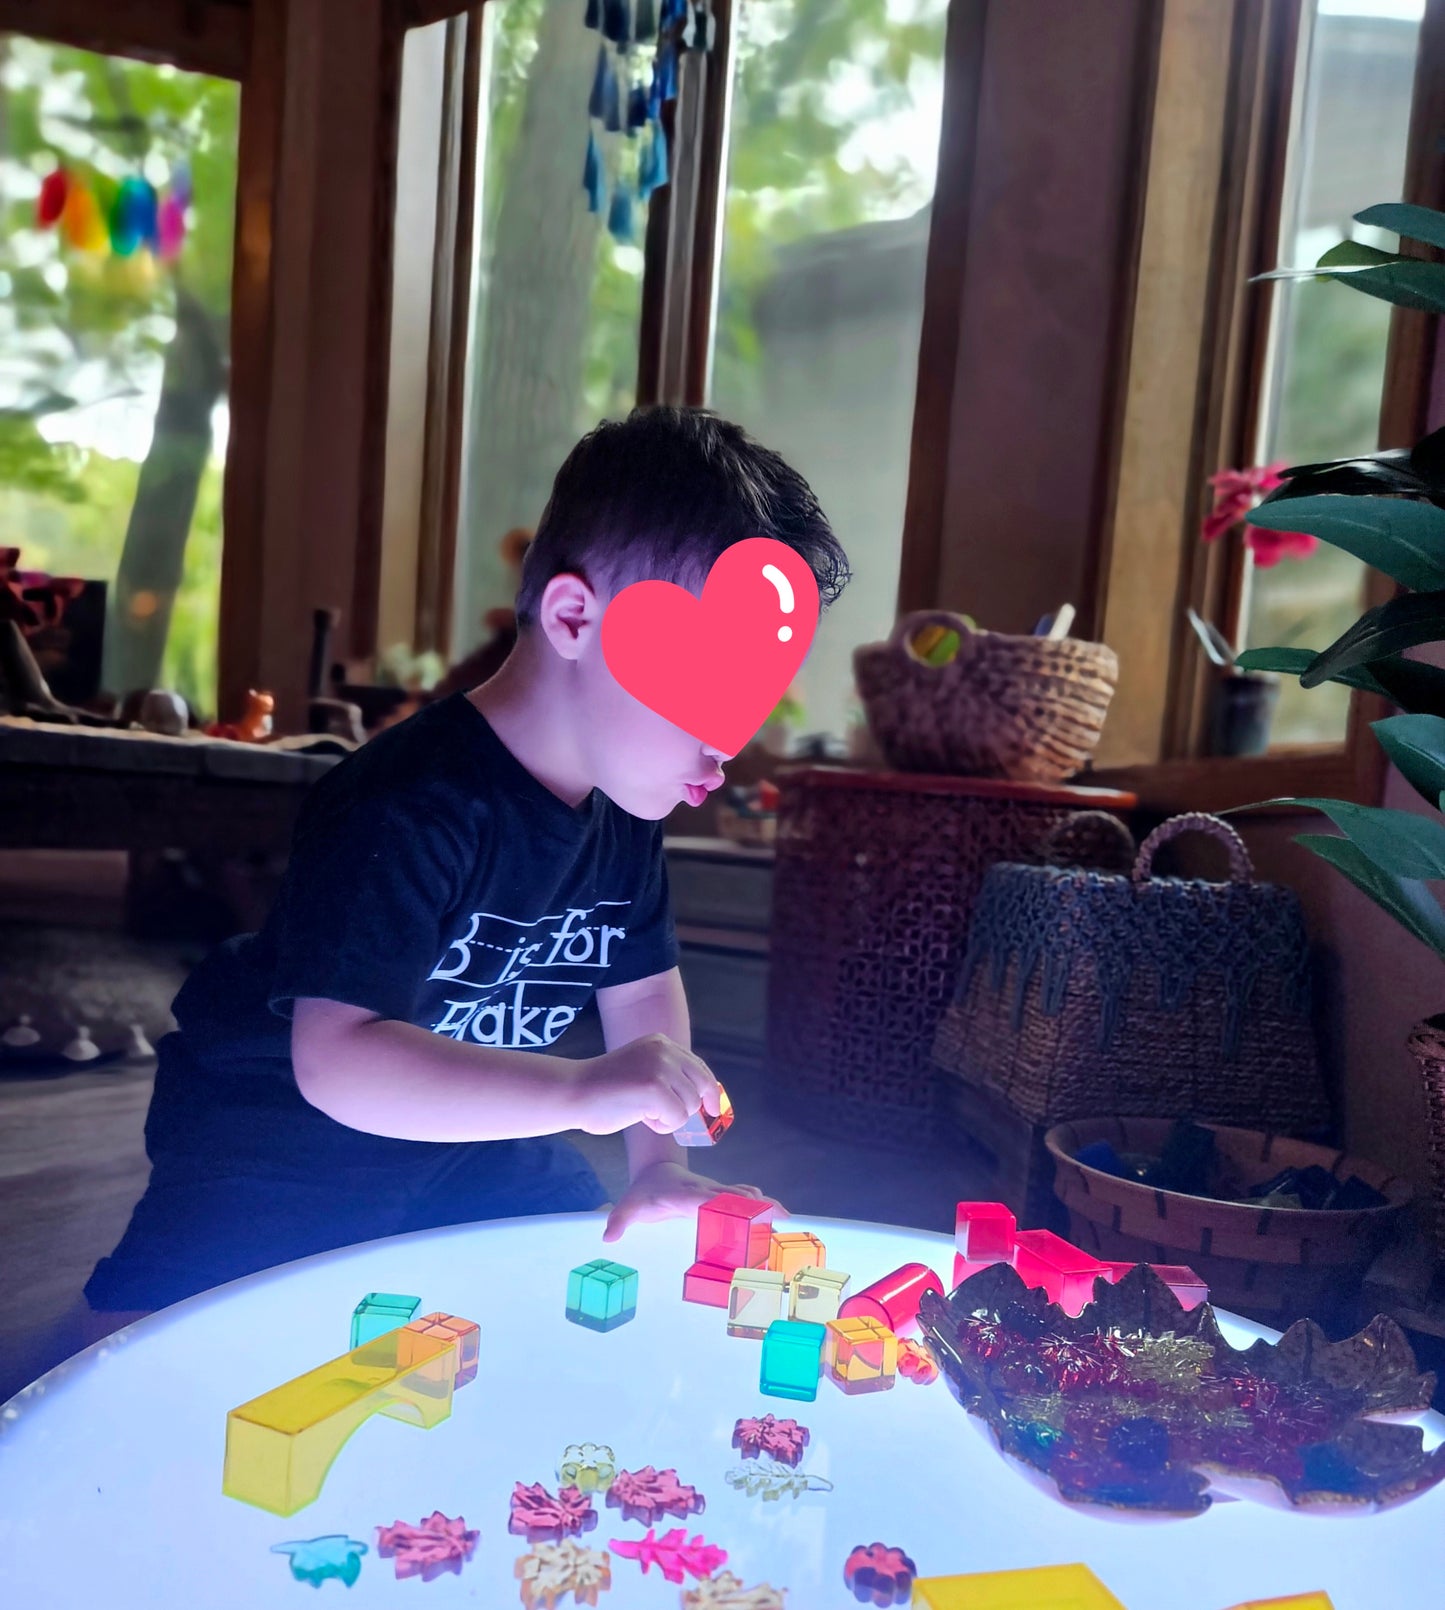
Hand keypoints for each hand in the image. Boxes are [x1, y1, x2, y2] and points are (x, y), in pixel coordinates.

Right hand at [573, 1033, 720, 1136]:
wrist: (574, 1091)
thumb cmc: (603, 1089)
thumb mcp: (641, 1068)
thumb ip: (667, 1075)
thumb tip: (700, 1097)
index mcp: (661, 1043)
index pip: (699, 1067)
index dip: (709, 1090)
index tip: (712, 1108)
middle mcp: (664, 1051)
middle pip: (701, 1086)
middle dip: (693, 1108)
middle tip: (678, 1120)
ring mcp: (660, 1068)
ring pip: (689, 1105)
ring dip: (670, 1118)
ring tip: (643, 1112)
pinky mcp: (655, 1089)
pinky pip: (676, 1118)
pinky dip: (662, 1126)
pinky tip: (641, 1117)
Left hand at [602, 1161, 784, 1241]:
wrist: (656, 1168)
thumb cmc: (644, 1191)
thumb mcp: (628, 1204)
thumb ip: (619, 1220)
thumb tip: (608, 1237)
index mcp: (682, 1193)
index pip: (699, 1199)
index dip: (715, 1204)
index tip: (731, 1210)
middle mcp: (703, 1189)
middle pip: (730, 1196)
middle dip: (750, 1205)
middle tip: (775, 1214)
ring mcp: (714, 1190)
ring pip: (741, 1195)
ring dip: (762, 1204)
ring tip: (785, 1216)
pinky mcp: (722, 1193)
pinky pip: (744, 1197)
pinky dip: (761, 1204)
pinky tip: (779, 1215)